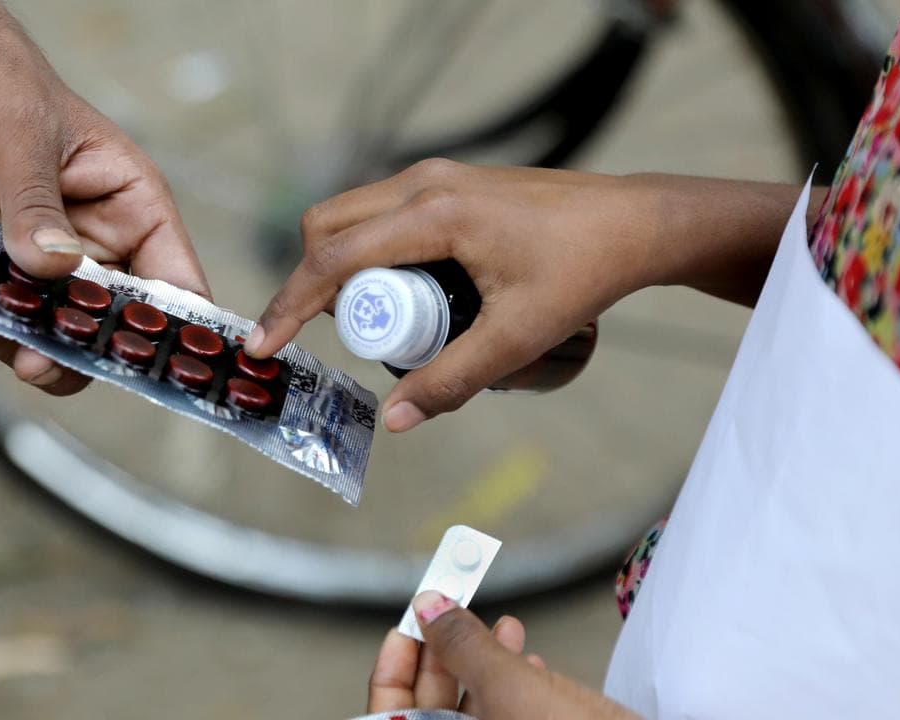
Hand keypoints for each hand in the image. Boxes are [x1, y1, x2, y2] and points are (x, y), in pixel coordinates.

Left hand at [0, 3, 209, 393]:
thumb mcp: (20, 130)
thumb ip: (36, 202)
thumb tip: (53, 268)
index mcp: (129, 205)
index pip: (173, 280)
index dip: (173, 329)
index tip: (155, 367)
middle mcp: (90, 239)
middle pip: (106, 321)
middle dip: (79, 349)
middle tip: (44, 365)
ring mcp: (35, 256)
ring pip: (45, 328)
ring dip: (20, 342)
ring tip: (3, 344)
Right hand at [246, 159, 653, 430]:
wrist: (636, 223)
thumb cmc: (585, 272)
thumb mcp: (519, 337)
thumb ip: (453, 381)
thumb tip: (394, 421)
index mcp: (434, 215)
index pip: (333, 259)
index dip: (290, 305)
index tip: (263, 344)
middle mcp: (424, 183)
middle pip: (326, 227)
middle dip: (310, 283)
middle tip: (332, 338)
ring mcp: (436, 176)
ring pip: (350, 216)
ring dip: (338, 265)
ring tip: (371, 321)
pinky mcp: (448, 182)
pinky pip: (380, 212)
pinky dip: (366, 249)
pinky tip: (397, 289)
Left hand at [366, 591, 638, 718]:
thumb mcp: (511, 687)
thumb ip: (462, 646)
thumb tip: (428, 606)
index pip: (388, 715)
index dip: (394, 667)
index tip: (410, 621)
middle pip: (430, 712)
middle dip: (447, 654)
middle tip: (460, 609)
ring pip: (475, 714)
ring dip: (486, 664)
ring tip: (512, 627)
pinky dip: (517, 689)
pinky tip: (536, 663)